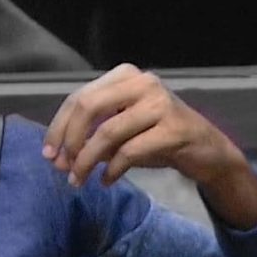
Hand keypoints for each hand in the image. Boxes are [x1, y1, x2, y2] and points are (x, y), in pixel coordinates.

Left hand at [42, 63, 256, 229]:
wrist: (208, 150)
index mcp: (124, 75)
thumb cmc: (157, 137)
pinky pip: (130, 151)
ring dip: (87, 161)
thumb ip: (90, 135)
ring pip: (107, 132)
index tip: (48, 153)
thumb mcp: (120, 129)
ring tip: (79, 180)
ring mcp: (160, 103)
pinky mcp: (174, 129)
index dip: (58, 126)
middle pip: (88, 106)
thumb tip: (58, 157)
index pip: (79, 97)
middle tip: (61, 167)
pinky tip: (106, 180)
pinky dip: (113, 169)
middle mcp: (142, 82)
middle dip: (70, 140)